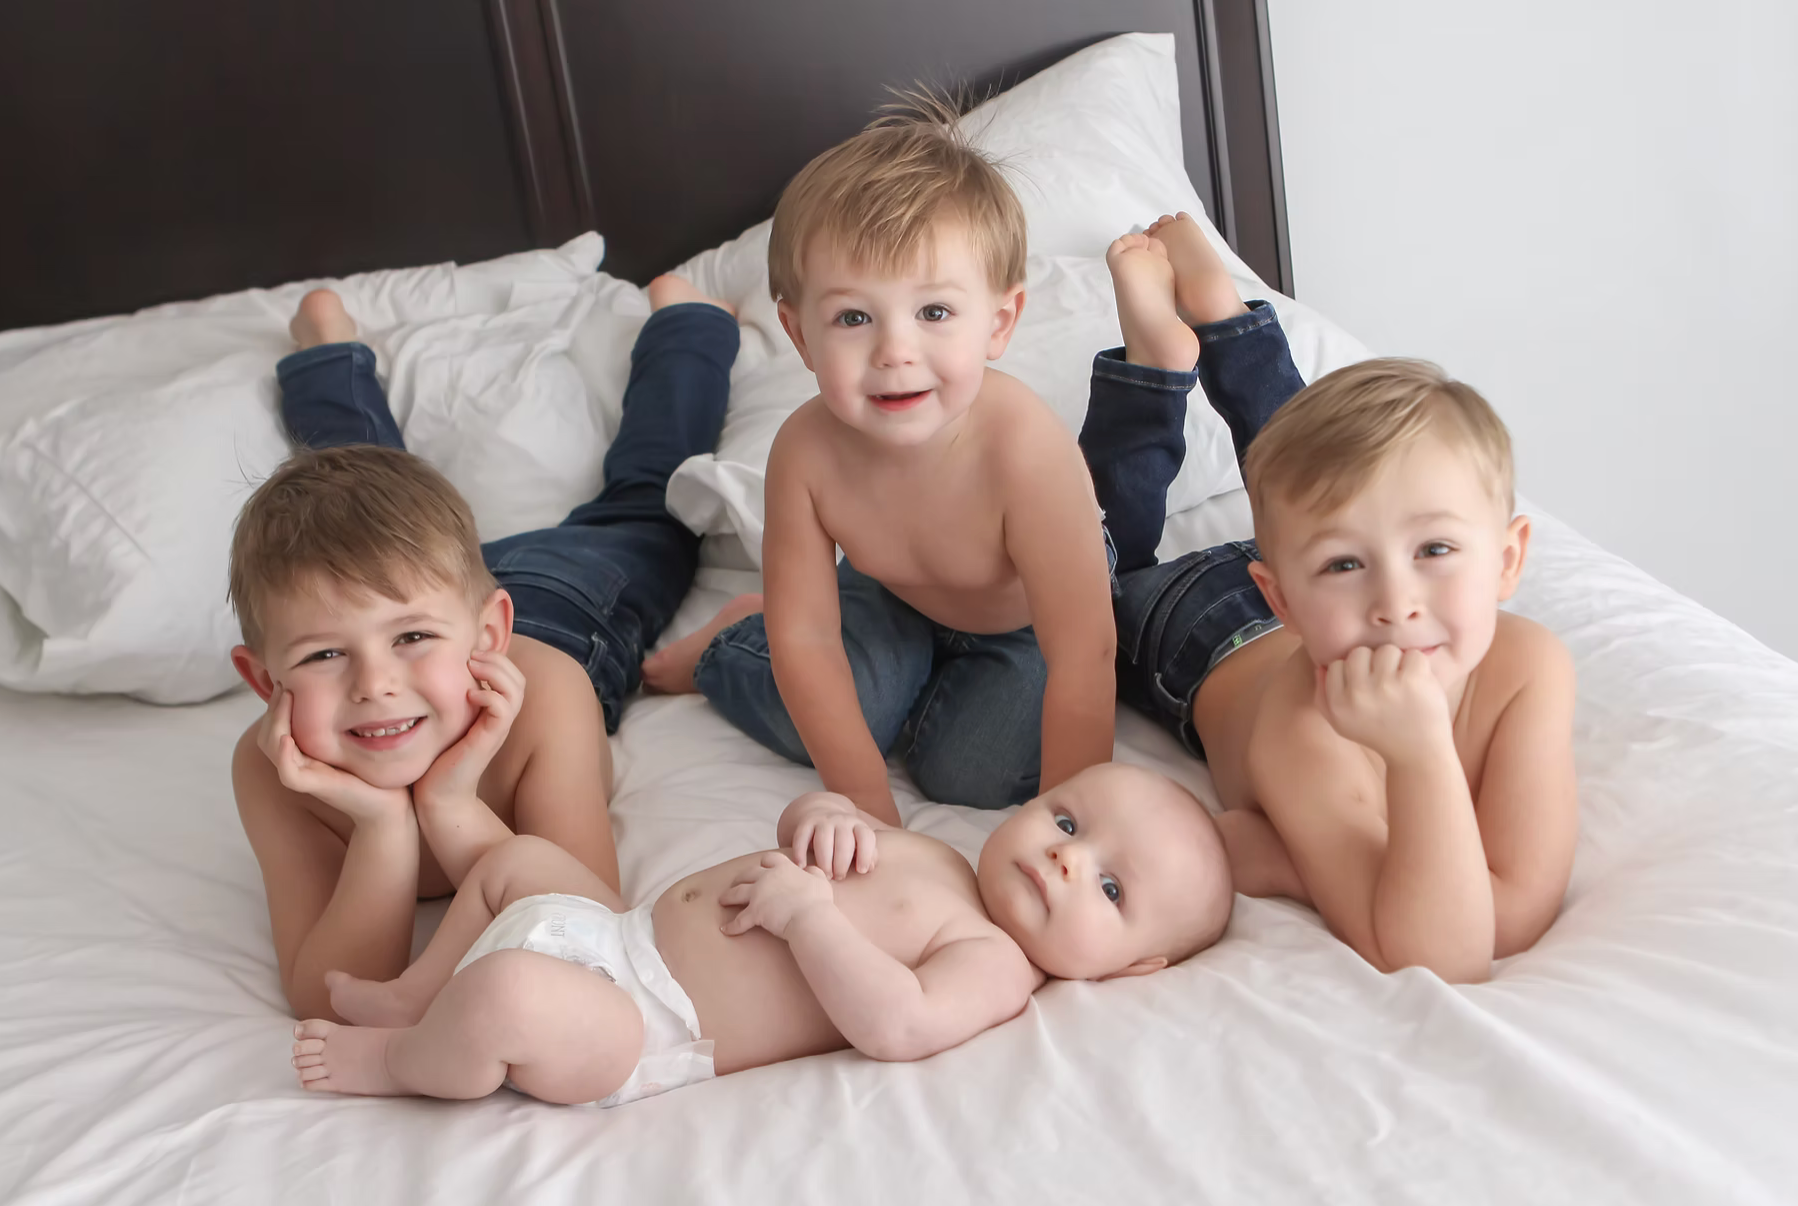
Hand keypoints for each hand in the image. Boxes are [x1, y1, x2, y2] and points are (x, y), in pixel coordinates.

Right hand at [257, 688, 411, 825]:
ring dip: (276, 720)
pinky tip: (286, 738)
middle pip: (268, 732)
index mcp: (304, 751)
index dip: (276, 703)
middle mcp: (299, 763)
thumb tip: (342, 684)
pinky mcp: (314, 787)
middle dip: (274, 706)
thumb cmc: (372, 767)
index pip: (276, 724)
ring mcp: (305, 775)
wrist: (391, 800)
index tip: (286, 679)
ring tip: (287, 698)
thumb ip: (342, 716)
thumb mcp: (353, 736)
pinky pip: (288, 772)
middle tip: (284, 684)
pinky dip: (283, 754)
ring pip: (272, 746)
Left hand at [414, 649, 524, 808]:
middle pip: (518, 678)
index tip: (468, 651)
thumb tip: (428, 670)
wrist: (437, 795)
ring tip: (473, 666)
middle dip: (498, 659)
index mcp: (491, 711)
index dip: (494, 657)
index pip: (509, 674)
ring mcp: (497, 729)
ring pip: (516, 689)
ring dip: (497, 671)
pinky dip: (490, 695)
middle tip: (471, 654)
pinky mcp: (489, 739)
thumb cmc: (435, 758)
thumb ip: (446, 698)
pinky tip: (469, 694)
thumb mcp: (442, 721)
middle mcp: (499, 718)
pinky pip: (503, 709)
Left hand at [719, 852, 834, 940]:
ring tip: (723, 900)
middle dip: (740, 878)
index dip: (764, 863)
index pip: (769, 859)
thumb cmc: (817, 901)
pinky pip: (739, 921)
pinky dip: (731, 926)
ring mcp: (758, 894)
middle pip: (748, 873)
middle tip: (736, 882)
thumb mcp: (820, 881)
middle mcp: (767, 878)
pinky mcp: (754, 913)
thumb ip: (814, 872)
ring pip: (737, 892)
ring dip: (729, 896)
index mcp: (783, 868)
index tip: (762, 867)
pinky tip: (725, 930)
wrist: (810, 917)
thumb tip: (810, 869)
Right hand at [788, 792, 877, 878]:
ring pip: (823, 839)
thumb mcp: (859, 844)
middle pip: (843, 841)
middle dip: (841, 863)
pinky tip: (802, 867)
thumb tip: (868, 868)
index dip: (865, 854)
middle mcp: (842, 820)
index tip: (861, 871)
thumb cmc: (846, 839)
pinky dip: (800, 852)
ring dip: (824, 860)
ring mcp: (823, 820)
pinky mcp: (806, 823)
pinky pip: (801, 837)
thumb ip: (867, 855)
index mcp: (858, 825)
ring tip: (826, 875)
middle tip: (839, 877)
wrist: (824, 816)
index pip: (865, 837)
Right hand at [1314, 644, 1452, 762]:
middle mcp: (1358, 694)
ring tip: (1402, 683)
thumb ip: (1323, 696)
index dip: (1352, 672)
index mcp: (1338, 704)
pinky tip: (1418, 683)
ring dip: (1397, 663)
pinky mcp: (1413, 680)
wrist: (1418, 754)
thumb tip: (1320, 666)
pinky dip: (1419, 666)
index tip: (1366, 686)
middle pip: (1359, 652)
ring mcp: (1386, 685)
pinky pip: (1413, 654)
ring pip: (1387, 650)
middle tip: (1386, 682)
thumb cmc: (1379, 735)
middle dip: (1373, 663)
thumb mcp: (1341, 723)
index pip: (1335, 665)